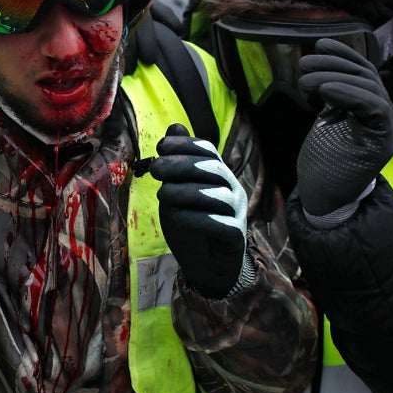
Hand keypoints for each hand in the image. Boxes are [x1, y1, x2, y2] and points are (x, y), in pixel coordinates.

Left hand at [148, 123, 254, 297]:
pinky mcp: (235, 237)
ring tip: (162, 193)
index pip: (208, 150)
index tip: (161, 146)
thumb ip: (177, 163)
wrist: (206, 266)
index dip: (186, 145)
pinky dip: (197, 219)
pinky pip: (220, 224)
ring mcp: (237, 213)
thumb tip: (174, 127)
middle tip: (156, 168)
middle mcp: (232, 189)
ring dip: (187, 191)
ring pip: (217, 195)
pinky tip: (176, 217)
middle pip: (213, 169)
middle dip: (182, 165)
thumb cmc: (191, 224)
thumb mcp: (177, 190)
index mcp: (219, 175)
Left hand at [295, 38, 392, 216]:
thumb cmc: (324, 162)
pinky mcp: (383, 142)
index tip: (320, 46)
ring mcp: (388, 130)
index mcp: (373, 110)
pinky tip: (325, 91)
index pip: (366, 73)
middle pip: (367, 77)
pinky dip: (349, 94)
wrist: (325, 199)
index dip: (345, 56)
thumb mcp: (327, 121)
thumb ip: (333, 98)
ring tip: (306, 80)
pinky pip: (374, 107)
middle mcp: (385, 117)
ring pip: (369, 88)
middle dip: (334, 65)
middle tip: (304, 65)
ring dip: (334, 77)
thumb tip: (322, 66)